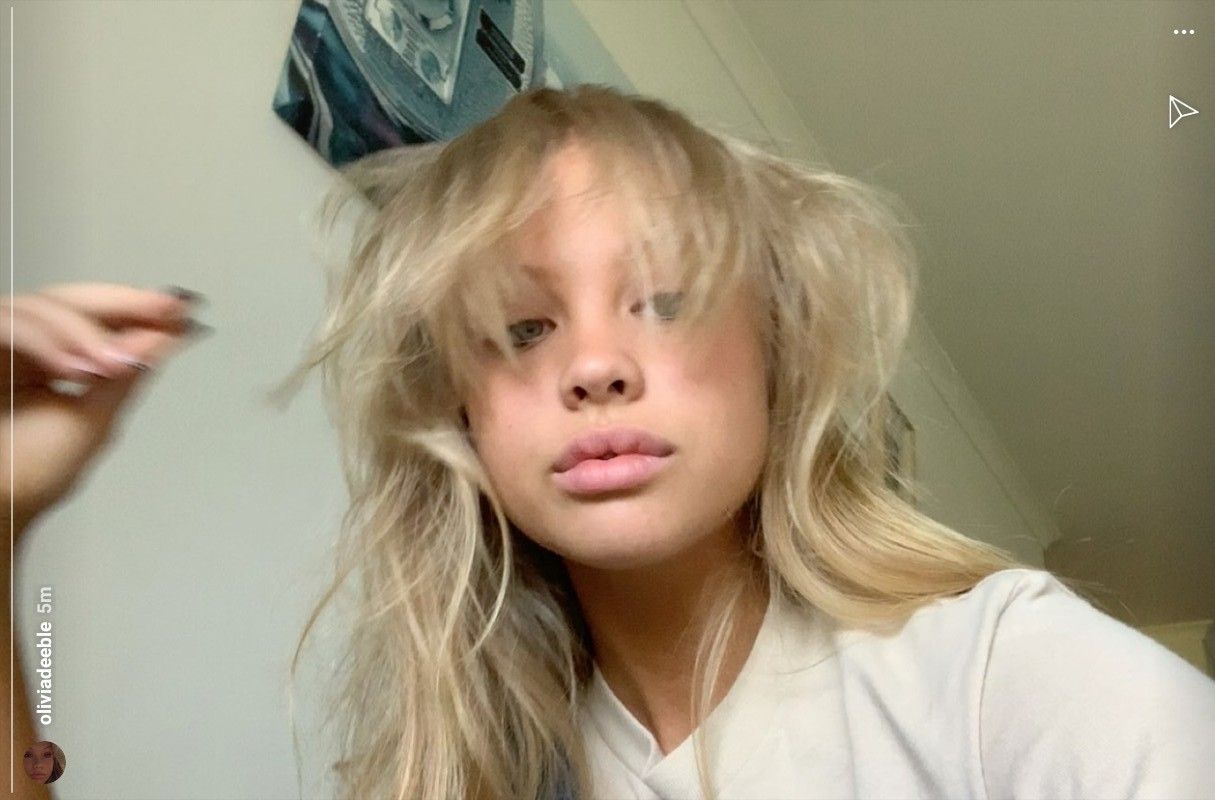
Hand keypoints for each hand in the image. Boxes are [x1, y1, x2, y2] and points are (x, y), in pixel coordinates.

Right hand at [0, 283, 207, 532]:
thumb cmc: (28, 476)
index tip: (179, 306)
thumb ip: (127, 375)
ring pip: (38, 305)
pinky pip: (5, 324)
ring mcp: (0, 348)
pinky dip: (41, 341)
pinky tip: (74, 368)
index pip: (95, 318)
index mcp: (52, 361)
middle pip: (69, 299)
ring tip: (111, 365)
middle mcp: (23, 349)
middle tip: (163, 311)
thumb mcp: (94, 420)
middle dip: (121, 304)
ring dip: (81, 332)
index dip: (135, 306)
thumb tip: (166, 338)